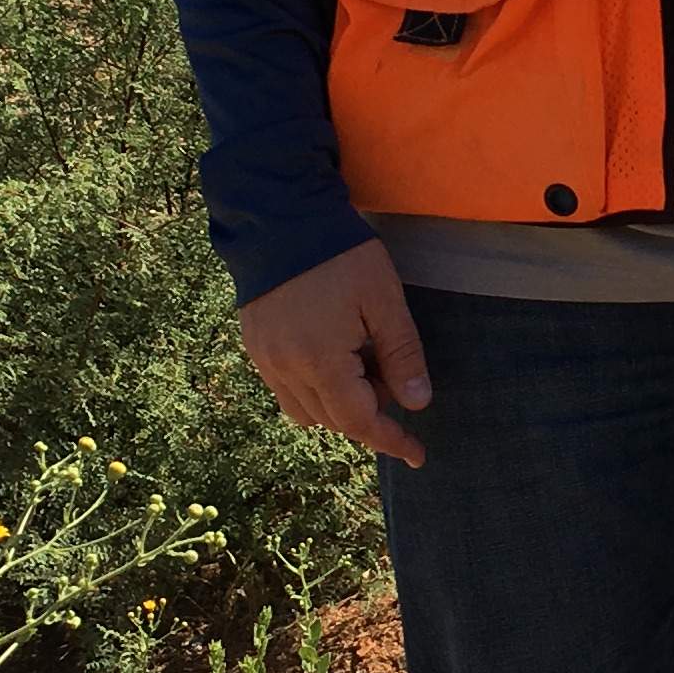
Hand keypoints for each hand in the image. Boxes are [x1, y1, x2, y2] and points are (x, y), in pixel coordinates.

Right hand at [237, 240, 432, 466]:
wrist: (279, 218)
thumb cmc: (339, 254)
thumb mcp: (383, 299)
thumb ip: (402, 354)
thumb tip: (417, 403)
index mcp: (320, 359)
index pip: (359, 421)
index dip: (391, 440)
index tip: (418, 454)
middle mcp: (285, 368)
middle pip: (333, 419)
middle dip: (370, 411)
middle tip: (394, 374)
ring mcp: (265, 359)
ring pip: (307, 411)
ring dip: (340, 403)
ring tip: (364, 359)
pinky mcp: (255, 346)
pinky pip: (286, 389)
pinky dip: (316, 388)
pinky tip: (336, 353)